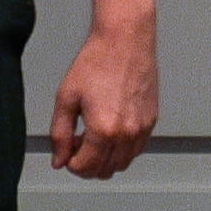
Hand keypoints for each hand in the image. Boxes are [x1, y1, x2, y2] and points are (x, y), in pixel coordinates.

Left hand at [49, 11, 160, 179]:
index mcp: (104, 130)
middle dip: (87, 164)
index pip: (86, 168)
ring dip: (105, 159)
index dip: (71, 164)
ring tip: (93, 136)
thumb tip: (59, 160)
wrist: (125, 40)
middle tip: (77, 144)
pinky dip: (121, 150)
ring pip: (122, 164)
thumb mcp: (66, 98)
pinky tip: (110, 131)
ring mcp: (142, 129)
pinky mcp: (151, 122)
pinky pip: (136, 150)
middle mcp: (127, 134)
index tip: (66, 152)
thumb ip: (60, 134)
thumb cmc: (96, 62)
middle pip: (105, 171)